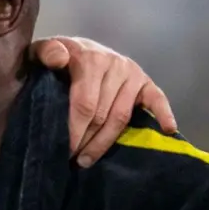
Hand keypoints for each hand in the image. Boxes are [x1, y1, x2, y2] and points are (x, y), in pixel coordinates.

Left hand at [31, 36, 177, 166]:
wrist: (76, 49)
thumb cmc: (55, 58)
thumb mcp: (40, 51)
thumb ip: (45, 53)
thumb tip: (59, 59)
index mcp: (90, 59)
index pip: (85, 104)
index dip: (75, 131)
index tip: (65, 151)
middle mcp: (115, 64)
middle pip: (102, 115)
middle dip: (86, 141)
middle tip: (72, 160)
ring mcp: (133, 73)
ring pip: (121, 116)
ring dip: (105, 142)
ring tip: (87, 159)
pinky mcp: (146, 82)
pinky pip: (157, 100)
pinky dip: (164, 114)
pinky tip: (167, 130)